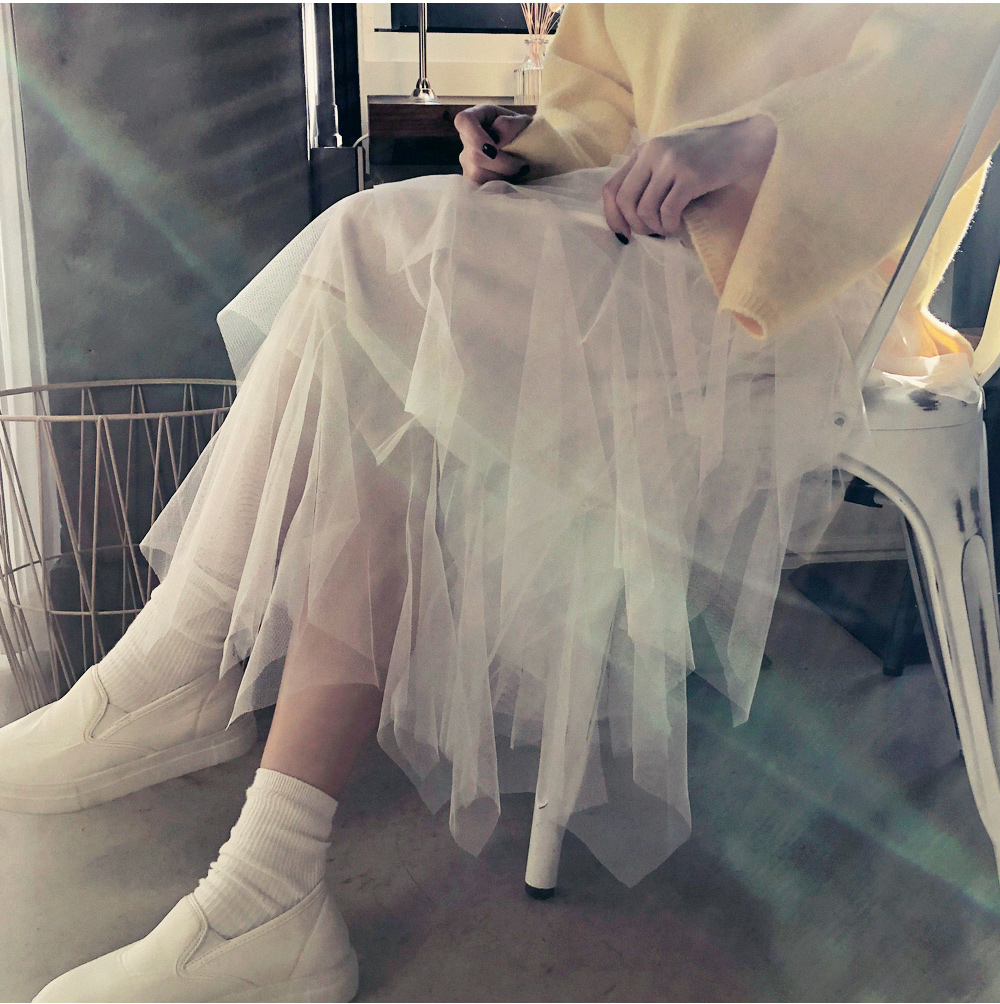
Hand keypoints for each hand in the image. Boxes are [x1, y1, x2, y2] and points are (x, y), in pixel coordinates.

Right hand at [455, 104, 532, 183]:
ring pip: (478, 174)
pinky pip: (481, 187)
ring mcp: (467, 161)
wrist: (527, 151)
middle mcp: (467, 139)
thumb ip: (510, 124)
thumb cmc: (523, 132)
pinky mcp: (472, 179)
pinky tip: (509, 180)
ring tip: (516, 171)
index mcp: (476, 117)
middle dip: (501, 163)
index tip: (494, 149)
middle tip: (521, 165)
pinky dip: (499, 186)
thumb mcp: (522, 122)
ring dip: (502, 176)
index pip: (464, 121)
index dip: (476, 136)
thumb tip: (497, 137)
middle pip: (474, 155)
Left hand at [603, 115, 776, 239]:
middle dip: (636, 225)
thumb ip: (651, 178)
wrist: (746, 140)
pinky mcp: (690, 175)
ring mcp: (671, 163)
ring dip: (655, 227)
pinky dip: (670, 225)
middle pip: (625, 201)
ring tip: (669, 228)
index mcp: (645, 150)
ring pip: (645, 209)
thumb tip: (631, 217)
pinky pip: (667, 211)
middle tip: (652, 233)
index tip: (624, 233)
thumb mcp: (672, 160)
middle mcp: (653, 152)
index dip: (613, 216)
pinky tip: (678, 225)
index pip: (612, 187)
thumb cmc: (710, 156)